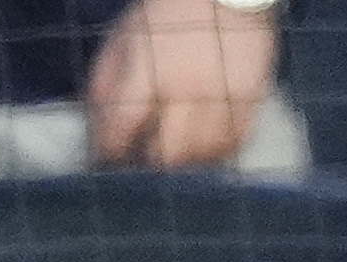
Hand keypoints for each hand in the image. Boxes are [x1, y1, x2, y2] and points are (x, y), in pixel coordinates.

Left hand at [88, 0, 275, 169]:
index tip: (107, 157)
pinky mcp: (248, 101)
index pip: (123, 125)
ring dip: (185, 162)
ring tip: (174, 156)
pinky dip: (216, 153)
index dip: (111, 148)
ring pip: (202, 155)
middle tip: (143, 162)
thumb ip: (107, 76)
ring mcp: (221, 98)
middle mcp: (186, 89)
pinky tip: (204, 149)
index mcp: (150, 70)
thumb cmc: (169, 14)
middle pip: (166, 153)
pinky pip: (233, 145)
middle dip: (150, 162)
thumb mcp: (127, 35)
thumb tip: (98, 121)